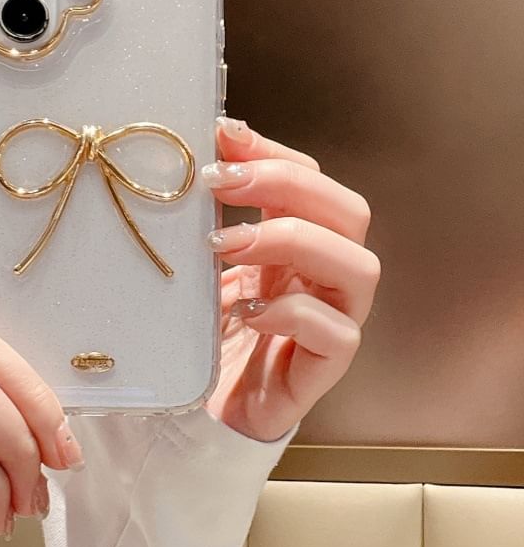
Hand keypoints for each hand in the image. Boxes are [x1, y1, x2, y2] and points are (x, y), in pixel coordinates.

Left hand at [201, 117, 380, 441]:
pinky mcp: (324, 368)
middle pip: (348, 211)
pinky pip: (337, 333)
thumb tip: (187, 166)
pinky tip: (245, 312)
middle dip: (286, 184)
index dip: (273, 152)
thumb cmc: (204, 333)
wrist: (200, 411)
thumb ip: (206, 223)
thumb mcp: (201, 268)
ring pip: (359, 266)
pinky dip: (292, 313)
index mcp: (296, 245)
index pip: (310, 181)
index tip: (221, 134)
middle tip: (218, 182)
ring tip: (225, 243)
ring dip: (290, 241)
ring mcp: (333, 320)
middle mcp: (323, 276)